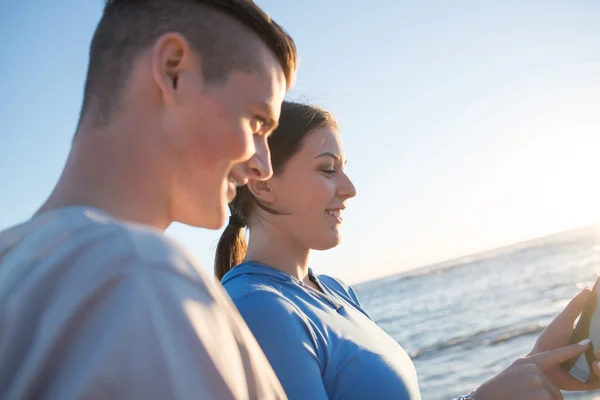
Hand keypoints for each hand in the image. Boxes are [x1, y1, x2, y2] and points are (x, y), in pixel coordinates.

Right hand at [473, 341, 590, 398]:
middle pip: (554, 389)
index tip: (586, 344)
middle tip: (522, 398)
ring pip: (553, 398)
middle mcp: (533, 368)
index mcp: (526, 362)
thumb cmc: (499, 394)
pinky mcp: (542, 393)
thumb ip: (531, 375)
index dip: (571, 351)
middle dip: (545, 398)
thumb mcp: (514, 378)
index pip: (554, 355)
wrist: (485, 399)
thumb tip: (549, 389)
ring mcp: (538, 380)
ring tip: (521, 399)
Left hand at [529, 288, 599, 390]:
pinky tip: (594, 365)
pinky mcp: (593, 382)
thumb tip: (589, 289)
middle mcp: (599, 353)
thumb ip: (576, 307)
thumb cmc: (550, 341)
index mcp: (595, 339)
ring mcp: (598, 368)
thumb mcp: (563, 322)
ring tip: (598, 353)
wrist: (538, 364)